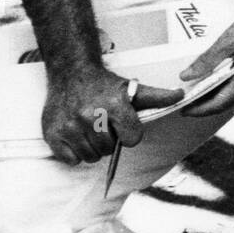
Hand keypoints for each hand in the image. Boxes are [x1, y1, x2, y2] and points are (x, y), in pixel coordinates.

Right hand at [42, 63, 182, 164]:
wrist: (71, 73)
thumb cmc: (104, 85)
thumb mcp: (132, 89)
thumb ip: (157, 96)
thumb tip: (181, 95)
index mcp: (115, 106)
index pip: (131, 139)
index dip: (129, 134)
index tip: (123, 125)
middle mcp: (91, 116)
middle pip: (108, 150)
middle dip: (109, 140)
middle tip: (103, 125)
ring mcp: (70, 126)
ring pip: (90, 157)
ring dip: (92, 147)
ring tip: (90, 130)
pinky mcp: (52, 134)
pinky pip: (70, 159)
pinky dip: (74, 152)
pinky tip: (76, 135)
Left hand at [178, 0, 233, 116]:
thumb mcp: (227, 40)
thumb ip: (206, 60)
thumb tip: (185, 77)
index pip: (219, 103)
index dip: (199, 109)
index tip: (183, 110)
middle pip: (226, 104)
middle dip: (204, 106)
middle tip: (185, 102)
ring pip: (233, 98)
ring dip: (215, 98)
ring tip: (195, 93)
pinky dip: (225, 90)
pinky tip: (214, 84)